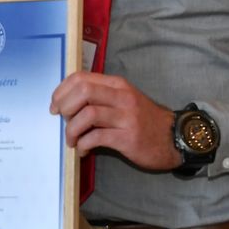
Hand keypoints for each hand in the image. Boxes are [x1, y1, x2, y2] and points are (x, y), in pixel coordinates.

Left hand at [49, 72, 178, 171]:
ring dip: (72, 129)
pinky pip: (96, 137)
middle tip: (62, 120)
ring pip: (87, 115)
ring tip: (72, 140)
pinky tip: (83, 150)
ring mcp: (126, 117)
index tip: (55, 105)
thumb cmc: (143, 120)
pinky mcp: (128, 137)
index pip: (81, 78)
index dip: (62, 91)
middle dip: (64, 107)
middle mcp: (122, 97)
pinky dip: (83, 144)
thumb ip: (100, 97)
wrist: (172, 138)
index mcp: (117, 85)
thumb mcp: (123, 100)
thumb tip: (68, 103)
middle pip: (83, 92)